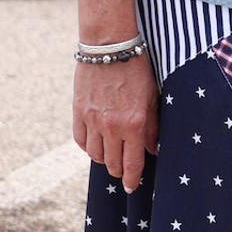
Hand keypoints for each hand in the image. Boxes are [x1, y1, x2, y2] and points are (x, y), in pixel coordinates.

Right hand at [73, 54, 158, 190]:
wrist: (109, 45)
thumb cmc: (137, 68)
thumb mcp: (152, 97)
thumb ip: (152, 127)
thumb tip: (152, 150)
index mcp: (133, 124)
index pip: (132, 164)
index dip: (132, 179)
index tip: (131, 187)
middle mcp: (111, 126)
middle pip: (112, 163)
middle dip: (119, 171)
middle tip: (123, 172)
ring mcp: (92, 120)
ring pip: (95, 155)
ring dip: (104, 159)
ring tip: (111, 155)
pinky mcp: (78, 112)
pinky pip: (80, 140)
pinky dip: (88, 147)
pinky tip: (96, 144)